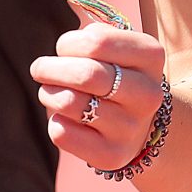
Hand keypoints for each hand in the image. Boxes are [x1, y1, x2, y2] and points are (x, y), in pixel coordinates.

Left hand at [31, 22, 167, 171]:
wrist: (145, 126)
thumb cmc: (120, 75)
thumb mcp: (120, 49)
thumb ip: (94, 35)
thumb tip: (65, 41)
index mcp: (152, 57)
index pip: (97, 40)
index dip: (69, 43)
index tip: (63, 47)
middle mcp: (148, 93)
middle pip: (85, 74)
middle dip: (50, 68)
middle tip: (39, 68)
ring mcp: (132, 127)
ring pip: (70, 104)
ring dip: (49, 94)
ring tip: (50, 91)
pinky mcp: (112, 155)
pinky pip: (64, 134)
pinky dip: (54, 121)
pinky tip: (65, 117)